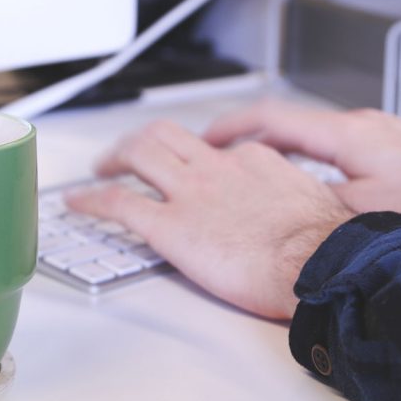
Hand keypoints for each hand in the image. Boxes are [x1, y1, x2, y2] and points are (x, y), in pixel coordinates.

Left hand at [66, 119, 352, 319]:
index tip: (184, 164)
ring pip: (138, 153)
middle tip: (126, 152)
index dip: (189, 154)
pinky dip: (91, 198)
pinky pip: (119, 203)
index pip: (210, 148)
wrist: (319, 266)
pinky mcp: (170, 225)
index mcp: (250, 161)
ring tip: (100, 167)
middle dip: (139, 138)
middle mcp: (215, 167)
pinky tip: (77, 202)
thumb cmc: (323, 245)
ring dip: (113, 156)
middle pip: (164, 134)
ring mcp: (189, 192)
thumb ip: (288, 194)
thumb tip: (289, 204)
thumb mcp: (312, 202)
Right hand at [204, 100, 400, 225]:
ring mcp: (373, 134)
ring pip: (309, 137)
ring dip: (277, 151)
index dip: (231, 127)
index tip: (206, 138)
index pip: (270, 118)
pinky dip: (305, 160)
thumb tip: (280, 213)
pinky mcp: (387, 148)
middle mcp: (356, 126)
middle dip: (248, 139)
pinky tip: (305, 182)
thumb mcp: (369, 214)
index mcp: (343, 135)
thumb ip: (316, 207)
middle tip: (220, 156)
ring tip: (254, 172)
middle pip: (286, 124)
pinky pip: (331, 147)